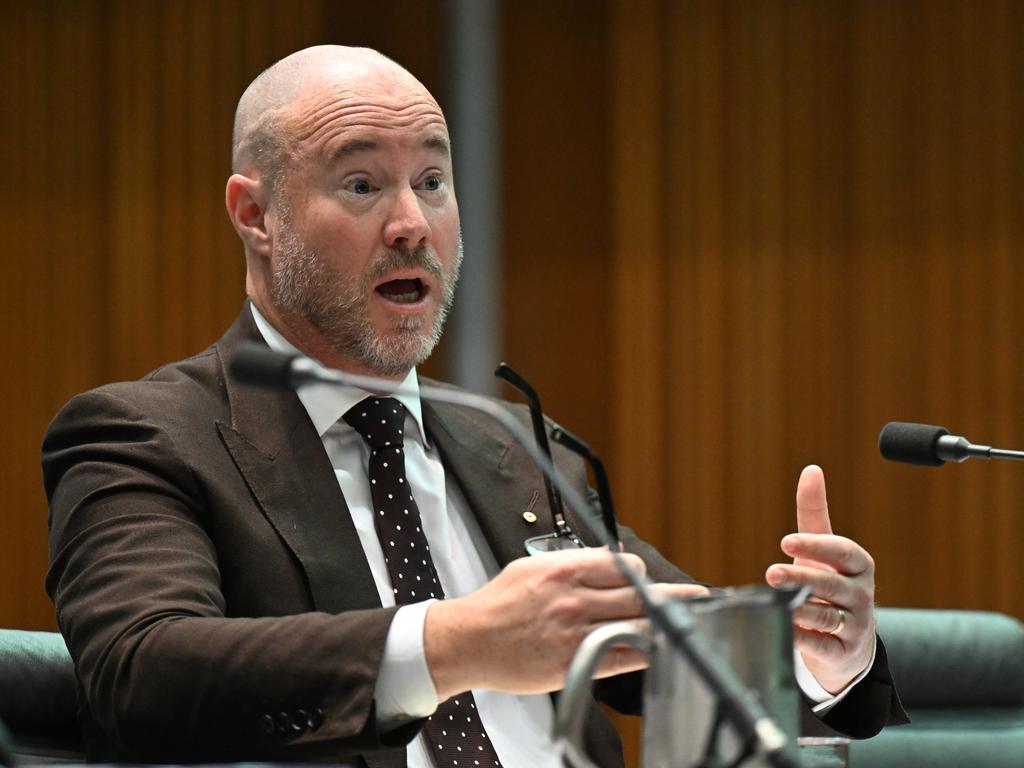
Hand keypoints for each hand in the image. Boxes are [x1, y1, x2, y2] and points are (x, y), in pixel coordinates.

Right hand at [425, 548, 707, 698]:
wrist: (468, 640)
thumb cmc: (498, 604)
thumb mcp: (533, 567)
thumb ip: (571, 562)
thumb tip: (608, 558)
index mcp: (564, 570)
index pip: (623, 565)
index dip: (642, 573)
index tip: (652, 580)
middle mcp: (573, 599)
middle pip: (638, 594)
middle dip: (668, 597)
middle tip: (695, 597)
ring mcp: (575, 632)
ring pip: (635, 625)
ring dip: (664, 624)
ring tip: (688, 622)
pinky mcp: (572, 662)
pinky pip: (621, 657)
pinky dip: (644, 651)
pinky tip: (659, 649)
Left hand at [765, 465, 875, 693]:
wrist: (849, 643)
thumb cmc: (831, 585)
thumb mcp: (823, 550)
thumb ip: (814, 512)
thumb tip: (811, 470)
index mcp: (859, 566)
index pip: (843, 552)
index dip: (817, 546)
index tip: (786, 541)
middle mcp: (861, 595)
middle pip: (832, 584)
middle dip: (802, 578)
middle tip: (772, 572)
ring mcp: (856, 626)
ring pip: (828, 617)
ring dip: (802, 610)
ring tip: (780, 603)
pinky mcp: (843, 654)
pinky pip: (823, 647)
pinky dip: (805, 641)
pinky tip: (787, 633)